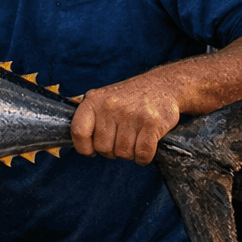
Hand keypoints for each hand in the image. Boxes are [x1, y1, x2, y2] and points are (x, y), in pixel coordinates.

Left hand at [69, 74, 183, 164]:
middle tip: (121, 140)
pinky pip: (142, 154)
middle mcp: (110, 106)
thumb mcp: (103, 99)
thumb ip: (90, 118)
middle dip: (112, 151)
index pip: (79, 132)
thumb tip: (80, 145)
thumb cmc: (129, 98)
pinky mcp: (151, 123)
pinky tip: (146, 145)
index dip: (84, 147)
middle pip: (103, 148)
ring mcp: (131, 114)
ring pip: (123, 153)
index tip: (92, 150)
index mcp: (94, 101)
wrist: (162, 85)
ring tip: (134, 138)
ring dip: (130, 153)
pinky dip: (144, 157)